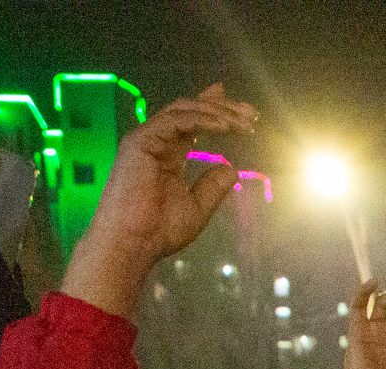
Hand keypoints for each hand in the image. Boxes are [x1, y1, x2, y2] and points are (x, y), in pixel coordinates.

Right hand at [59, 84, 255, 319]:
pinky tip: (225, 127)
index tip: (245, 114)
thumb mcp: (197, 207)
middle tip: (252, 115)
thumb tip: (232, 169)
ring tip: (243, 123)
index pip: (192, 125)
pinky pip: (175, 120)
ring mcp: (146, 139)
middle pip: (191, 112)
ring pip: (183, 111)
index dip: (215, 112)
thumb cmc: (160, 230)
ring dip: (216, 113)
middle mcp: (156, 142)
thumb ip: (213, 186)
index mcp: (168, 155)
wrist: (134, 243)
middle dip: (223, 108)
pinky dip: (201, 120)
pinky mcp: (140, 141)